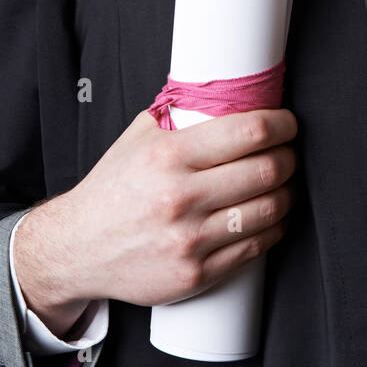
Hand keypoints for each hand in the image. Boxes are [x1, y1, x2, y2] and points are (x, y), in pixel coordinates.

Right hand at [14, 106, 296, 332]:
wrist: (77, 247)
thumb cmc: (114, 188)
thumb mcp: (138, 138)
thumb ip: (181, 115)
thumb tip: (228, 93)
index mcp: (168, 155)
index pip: (248, 132)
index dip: (282, 124)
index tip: (288, 123)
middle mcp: (180, 197)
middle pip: (266, 171)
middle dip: (289, 158)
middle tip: (289, 153)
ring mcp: (188, 239)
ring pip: (268, 210)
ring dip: (288, 193)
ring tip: (283, 184)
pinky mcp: (194, 273)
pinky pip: (254, 247)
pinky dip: (274, 228)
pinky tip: (272, 216)